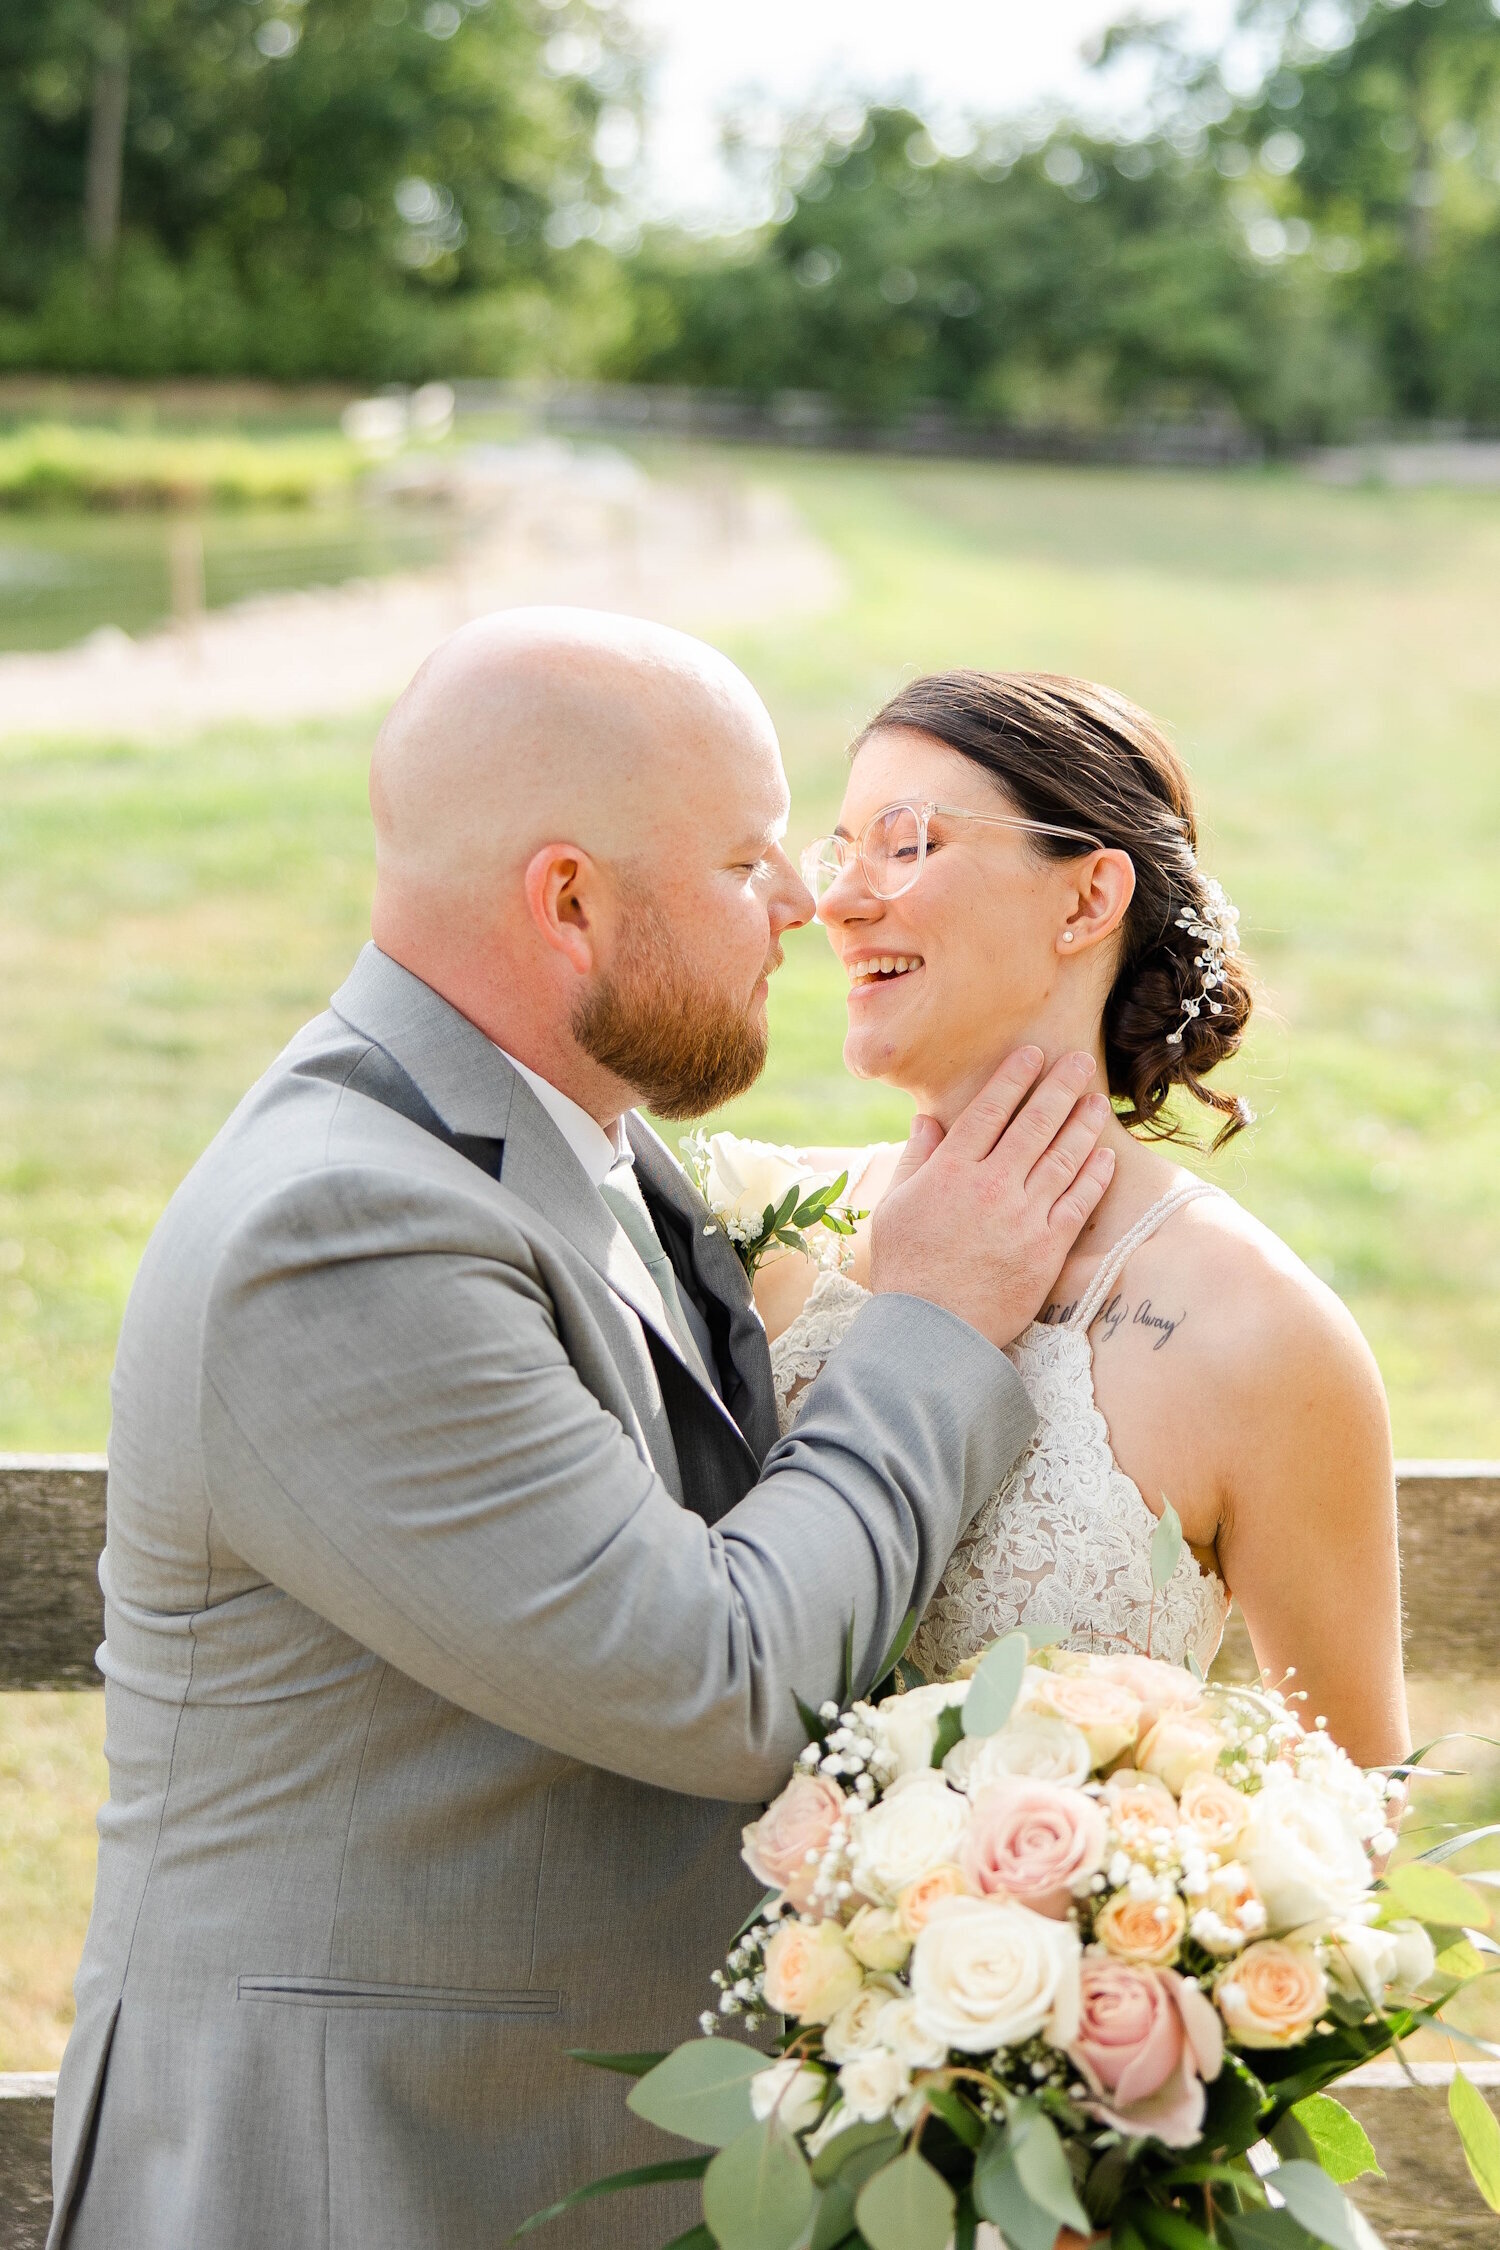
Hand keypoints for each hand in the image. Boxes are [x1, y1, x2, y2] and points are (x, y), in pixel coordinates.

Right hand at [868, 1048, 1114, 1349]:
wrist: (933, 1331)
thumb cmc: (907, 1269)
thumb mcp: (894, 1207)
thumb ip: (916, 1158)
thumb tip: (928, 1118)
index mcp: (949, 1171)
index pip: (989, 1110)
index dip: (1014, 1078)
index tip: (1033, 1055)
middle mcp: (990, 1185)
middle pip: (1034, 1124)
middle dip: (1059, 1087)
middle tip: (1079, 1060)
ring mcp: (1022, 1216)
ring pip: (1062, 1157)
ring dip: (1083, 1123)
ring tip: (1097, 1100)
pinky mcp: (1047, 1247)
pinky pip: (1078, 1202)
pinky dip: (1094, 1175)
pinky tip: (1105, 1155)